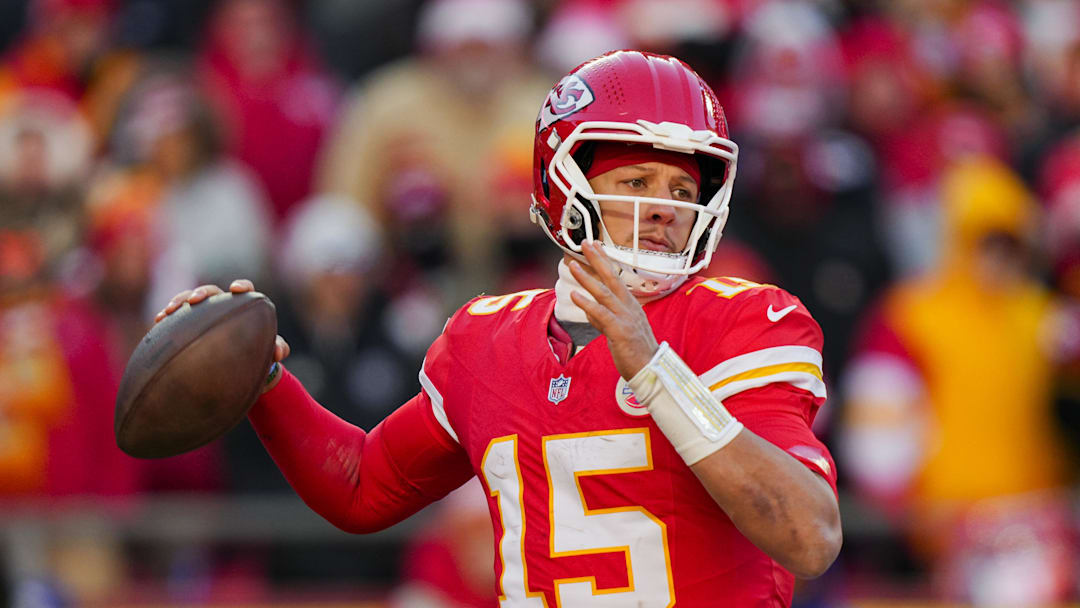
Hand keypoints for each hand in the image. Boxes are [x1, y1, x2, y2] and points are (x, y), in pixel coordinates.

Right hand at [154, 279, 290, 387]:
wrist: (240, 371)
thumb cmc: (258, 357)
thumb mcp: (269, 355)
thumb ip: (277, 350)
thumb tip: (280, 352)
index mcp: (245, 308)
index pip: (245, 289)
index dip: (241, 286)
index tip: (236, 290)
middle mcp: (223, 306)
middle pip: (212, 292)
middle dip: (202, 292)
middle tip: (196, 300)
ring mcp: (204, 314)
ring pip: (190, 300)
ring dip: (179, 301)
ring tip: (169, 311)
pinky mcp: (188, 324)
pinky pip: (176, 316)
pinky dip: (167, 315)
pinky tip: (158, 321)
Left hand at [567, 241, 659, 378]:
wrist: (651, 369)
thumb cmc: (636, 350)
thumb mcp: (619, 329)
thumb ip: (603, 318)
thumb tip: (589, 309)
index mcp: (630, 304)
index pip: (615, 277)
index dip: (604, 260)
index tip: (595, 245)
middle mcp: (629, 307)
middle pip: (612, 277)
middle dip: (597, 259)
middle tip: (585, 243)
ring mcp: (625, 318)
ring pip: (604, 293)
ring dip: (587, 278)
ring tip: (573, 266)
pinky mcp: (620, 331)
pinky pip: (601, 314)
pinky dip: (587, 303)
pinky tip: (575, 295)